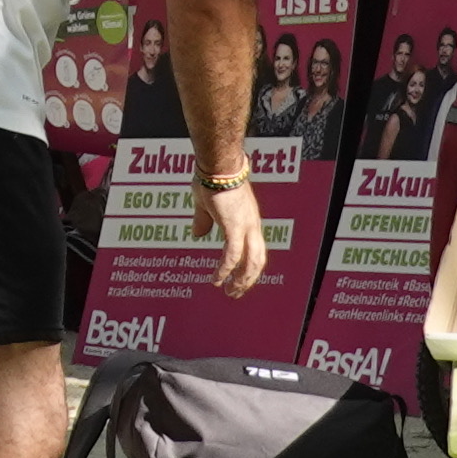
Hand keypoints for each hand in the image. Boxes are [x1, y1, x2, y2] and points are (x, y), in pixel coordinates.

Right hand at [204, 176, 270, 297]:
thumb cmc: (212, 177)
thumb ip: (203, 220)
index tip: (238, 278)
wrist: (218, 164)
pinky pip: (232, 255)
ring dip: (242, 280)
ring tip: (231, 292)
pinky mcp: (235, 226)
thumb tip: (198, 234)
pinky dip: (225, 270)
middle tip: (236, 293)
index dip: (248, 266)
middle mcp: (251, 225)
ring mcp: (246, 226)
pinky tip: (217, 279)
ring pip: (252, 262)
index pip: (254, 248)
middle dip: (248, 279)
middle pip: (258, 260)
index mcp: (247, 219)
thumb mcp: (206, 204)